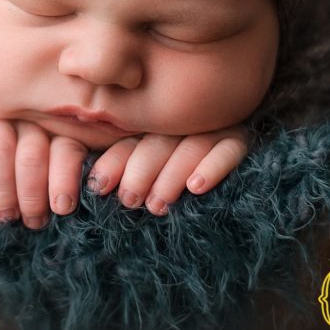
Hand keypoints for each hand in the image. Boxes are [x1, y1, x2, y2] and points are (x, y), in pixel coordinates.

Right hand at [0, 113, 88, 228]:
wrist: (17, 170)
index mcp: (68, 129)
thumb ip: (90, 180)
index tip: (62, 208)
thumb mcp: (78, 179)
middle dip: (31, 194)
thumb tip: (93, 197)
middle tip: (34, 221)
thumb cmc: (55, 183)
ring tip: (9, 215)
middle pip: (31, 155)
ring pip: (0, 152)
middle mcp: (35, 120)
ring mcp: (3, 121)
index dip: (63, 181)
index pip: (66, 150)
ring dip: (4, 190)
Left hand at [85, 128, 247, 215]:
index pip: (130, 139)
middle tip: (130, 201)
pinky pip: (230, 148)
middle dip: (141, 170)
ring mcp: (212, 128)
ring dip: (172, 173)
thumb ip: (117, 173)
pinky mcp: (240, 139)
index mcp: (150, 128)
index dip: (114, 162)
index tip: (98, 187)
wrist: (230, 178)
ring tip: (158, 205)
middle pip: (158, 140)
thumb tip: (89, 189)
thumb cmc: (164, 188)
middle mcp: (179, 124)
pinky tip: (197, 186)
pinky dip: (213, 166)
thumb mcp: (136, 177)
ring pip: (191, 144)